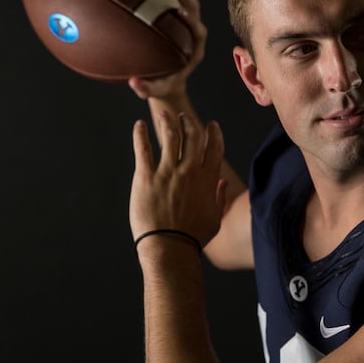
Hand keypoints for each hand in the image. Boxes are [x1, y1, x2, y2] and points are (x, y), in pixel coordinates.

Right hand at [128, 0, 207, 100]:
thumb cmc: (163, 86)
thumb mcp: (155, 90)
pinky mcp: (177, 16)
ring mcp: (187, 22)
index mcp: (194, 49)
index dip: (191, 20)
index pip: (198, 31)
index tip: (180, 11)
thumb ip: (146, 89)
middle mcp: (193, 32)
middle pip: (193, 7)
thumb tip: (133, 83)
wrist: (169, 80)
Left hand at [129, 111, 226, 250]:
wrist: (170, 247)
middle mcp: (189, 171)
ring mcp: (167, 172)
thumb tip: (223, 183)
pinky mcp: (146, 177)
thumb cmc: (193, 237)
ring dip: (168, 122)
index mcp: (207, 180)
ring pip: (170, 137)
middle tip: (184, 117)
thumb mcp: (215, 218)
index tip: (212, 125)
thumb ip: (219, 197)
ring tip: (164, 115)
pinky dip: (141, 134)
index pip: (214, 147)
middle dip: (189, 123)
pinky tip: (139, 125)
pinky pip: (143, 148)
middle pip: (192, 136)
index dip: (214, 133)